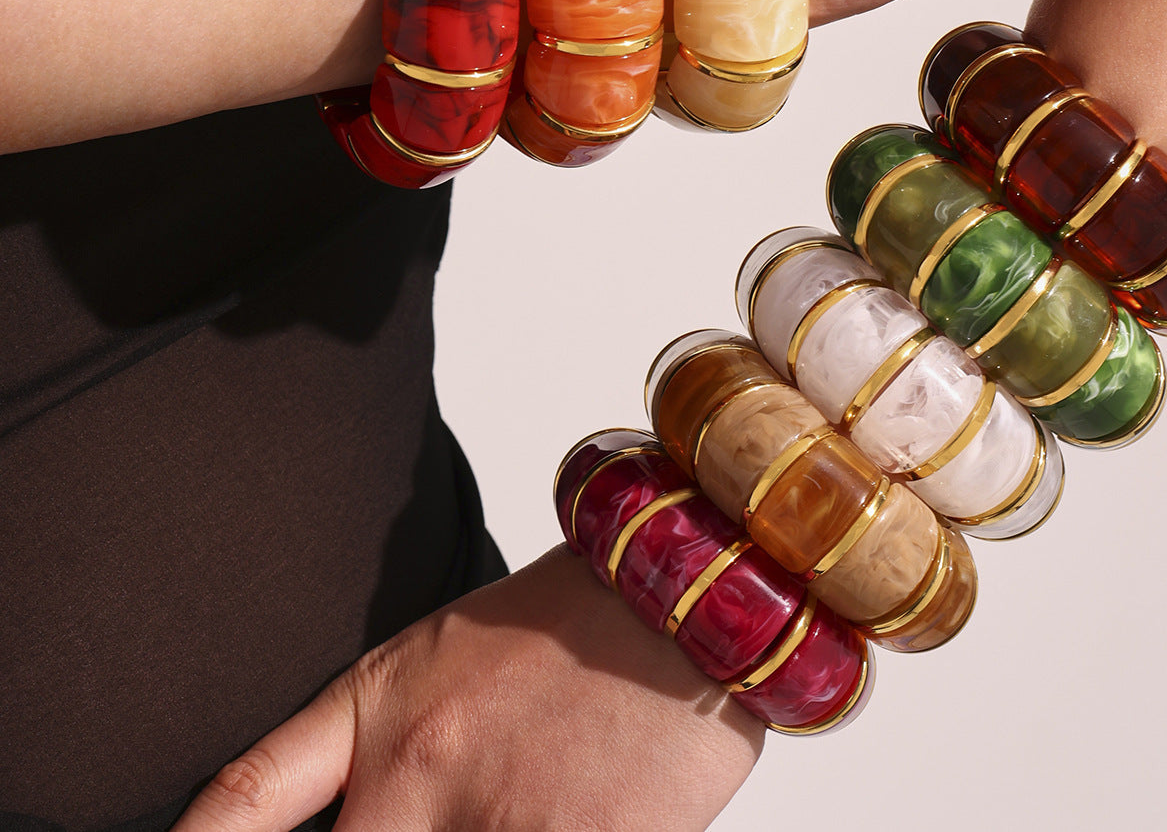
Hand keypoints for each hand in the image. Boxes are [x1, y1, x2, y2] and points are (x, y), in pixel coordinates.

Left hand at [172, 548, 761, 831]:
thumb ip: (382, 750)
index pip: (247, 796)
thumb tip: (351, 822)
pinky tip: (563, 813)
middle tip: (411, 825)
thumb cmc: (567, 620)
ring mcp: (498, 823)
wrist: (683, 593)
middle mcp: (420, 777)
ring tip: (510, 809)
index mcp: (380, 714)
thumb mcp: (445, 658)